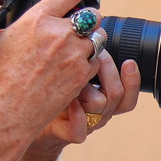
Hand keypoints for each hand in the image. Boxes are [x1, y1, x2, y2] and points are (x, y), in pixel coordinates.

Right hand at [0, 0, 102, 152]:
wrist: (7, 114)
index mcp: (37, 18)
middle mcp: (60, 33)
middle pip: (93, 15)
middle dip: (88, 19)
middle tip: (78, 26)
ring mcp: (75, 54)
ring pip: (98, 38)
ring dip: (90, 41)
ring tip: (76, 48)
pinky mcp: (83, 75)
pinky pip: (96, 61)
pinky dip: (89, 63)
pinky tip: (74, 68)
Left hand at [16, 49, 139, 160]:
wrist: (27, 119)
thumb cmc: (49, 90)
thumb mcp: (68, 71)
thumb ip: (82, 56)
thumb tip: (88, 27)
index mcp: (104, 97)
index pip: (128, 93)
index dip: (133, 79)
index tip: (129, 61)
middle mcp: (99, 111)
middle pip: (118, 94)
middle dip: (107, 70)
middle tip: (93, 54)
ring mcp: (85, 123)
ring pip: (100, 106)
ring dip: (87, 87)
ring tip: (71, 76)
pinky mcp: (66, 133)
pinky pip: (79, 131)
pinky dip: (76, 115)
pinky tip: (68, 101)